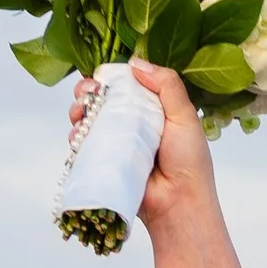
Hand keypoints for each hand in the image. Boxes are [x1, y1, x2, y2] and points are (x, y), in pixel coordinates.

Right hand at [65, 61, 217, 240]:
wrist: (179, 204)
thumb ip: (167, 85)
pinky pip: (85, 146)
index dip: (109, 78)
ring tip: (80, 113)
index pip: (125, 85)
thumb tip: (135, 63)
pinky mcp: (106, 163)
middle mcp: (132, 124)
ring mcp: (117, 144)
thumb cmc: (189, 163)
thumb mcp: (185, 116)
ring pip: (89, 121)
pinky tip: (78, 135)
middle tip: (85, 94)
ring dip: (79, 112)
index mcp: (152, 109)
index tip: (100, 76)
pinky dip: (77, 137)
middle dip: (87, 93)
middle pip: (102, 101)